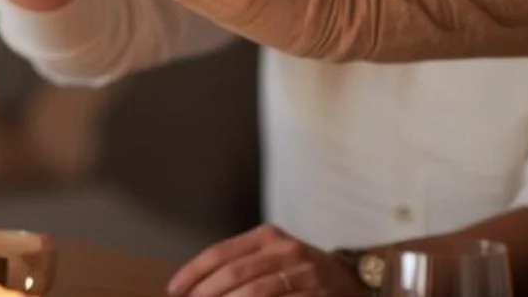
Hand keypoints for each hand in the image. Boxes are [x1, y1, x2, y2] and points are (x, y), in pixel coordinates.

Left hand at [167, 226, 367, 296]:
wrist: (354, 279)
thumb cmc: (301, 271)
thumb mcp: (273, 256)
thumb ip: (240, 266)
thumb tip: (196, 288)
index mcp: (267, 236)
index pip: (221, 253)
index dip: (193, 272)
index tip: (173, 290)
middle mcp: (285, 249)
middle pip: (234, 273)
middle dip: (206, 293)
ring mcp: (304, 274)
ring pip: (255, 292)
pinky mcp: (316, 295)